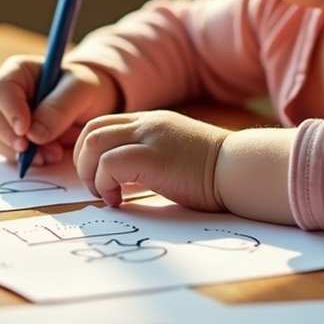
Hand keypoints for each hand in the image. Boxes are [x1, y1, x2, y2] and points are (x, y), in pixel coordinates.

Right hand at [0, 55, 120, 166]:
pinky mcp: (13, 138)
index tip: (25, 130)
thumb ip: (59, 109)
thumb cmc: (86, 88)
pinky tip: (47, 158)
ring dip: (19, 152)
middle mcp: (7, 94)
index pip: (2, 88)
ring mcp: (7, 117)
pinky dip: (25, 160)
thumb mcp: (81, 91)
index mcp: (18, 71)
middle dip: (12, 137)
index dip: (10, 110)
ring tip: (51, 155)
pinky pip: (8, 152)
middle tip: (35, 152)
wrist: (93, 105)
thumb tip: (34, 135)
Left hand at [73, 110, 229, 210]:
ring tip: (105, 194)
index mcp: (151, 122)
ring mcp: (149, 137)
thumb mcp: (174, 156)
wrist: (242, 170)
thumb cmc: (216, 174)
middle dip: (82, 162)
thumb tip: (119, 183)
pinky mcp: (152, 157)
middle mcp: (147, 124)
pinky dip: (105, 184)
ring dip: (89, 173)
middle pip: (91, 130)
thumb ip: (147, 160)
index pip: (103, 124)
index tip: (98, 176)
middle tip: (96, 187)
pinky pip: (109, 165)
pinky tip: (118, 201)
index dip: (90, 151)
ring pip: (93, 143)